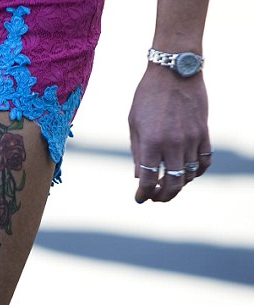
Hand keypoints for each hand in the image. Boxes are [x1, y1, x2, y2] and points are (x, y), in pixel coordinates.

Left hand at [128, 65, 210, 202]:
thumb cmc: (147, 97)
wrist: (173, 72)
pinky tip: (189, 173)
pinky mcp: (203, 132)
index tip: (140, 198)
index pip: (149, 180)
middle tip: (155, 198)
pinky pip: (204, 160)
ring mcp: (191, 139)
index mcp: (151, 142)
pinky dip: (197, 171)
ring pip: (190, 174)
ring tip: (168, 184)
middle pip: (173, 183)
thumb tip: (140, 177)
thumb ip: (138, 152)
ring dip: (179, 185)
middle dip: (163, 196)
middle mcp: (173, 144)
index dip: (143, 194)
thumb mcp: (134, 124)